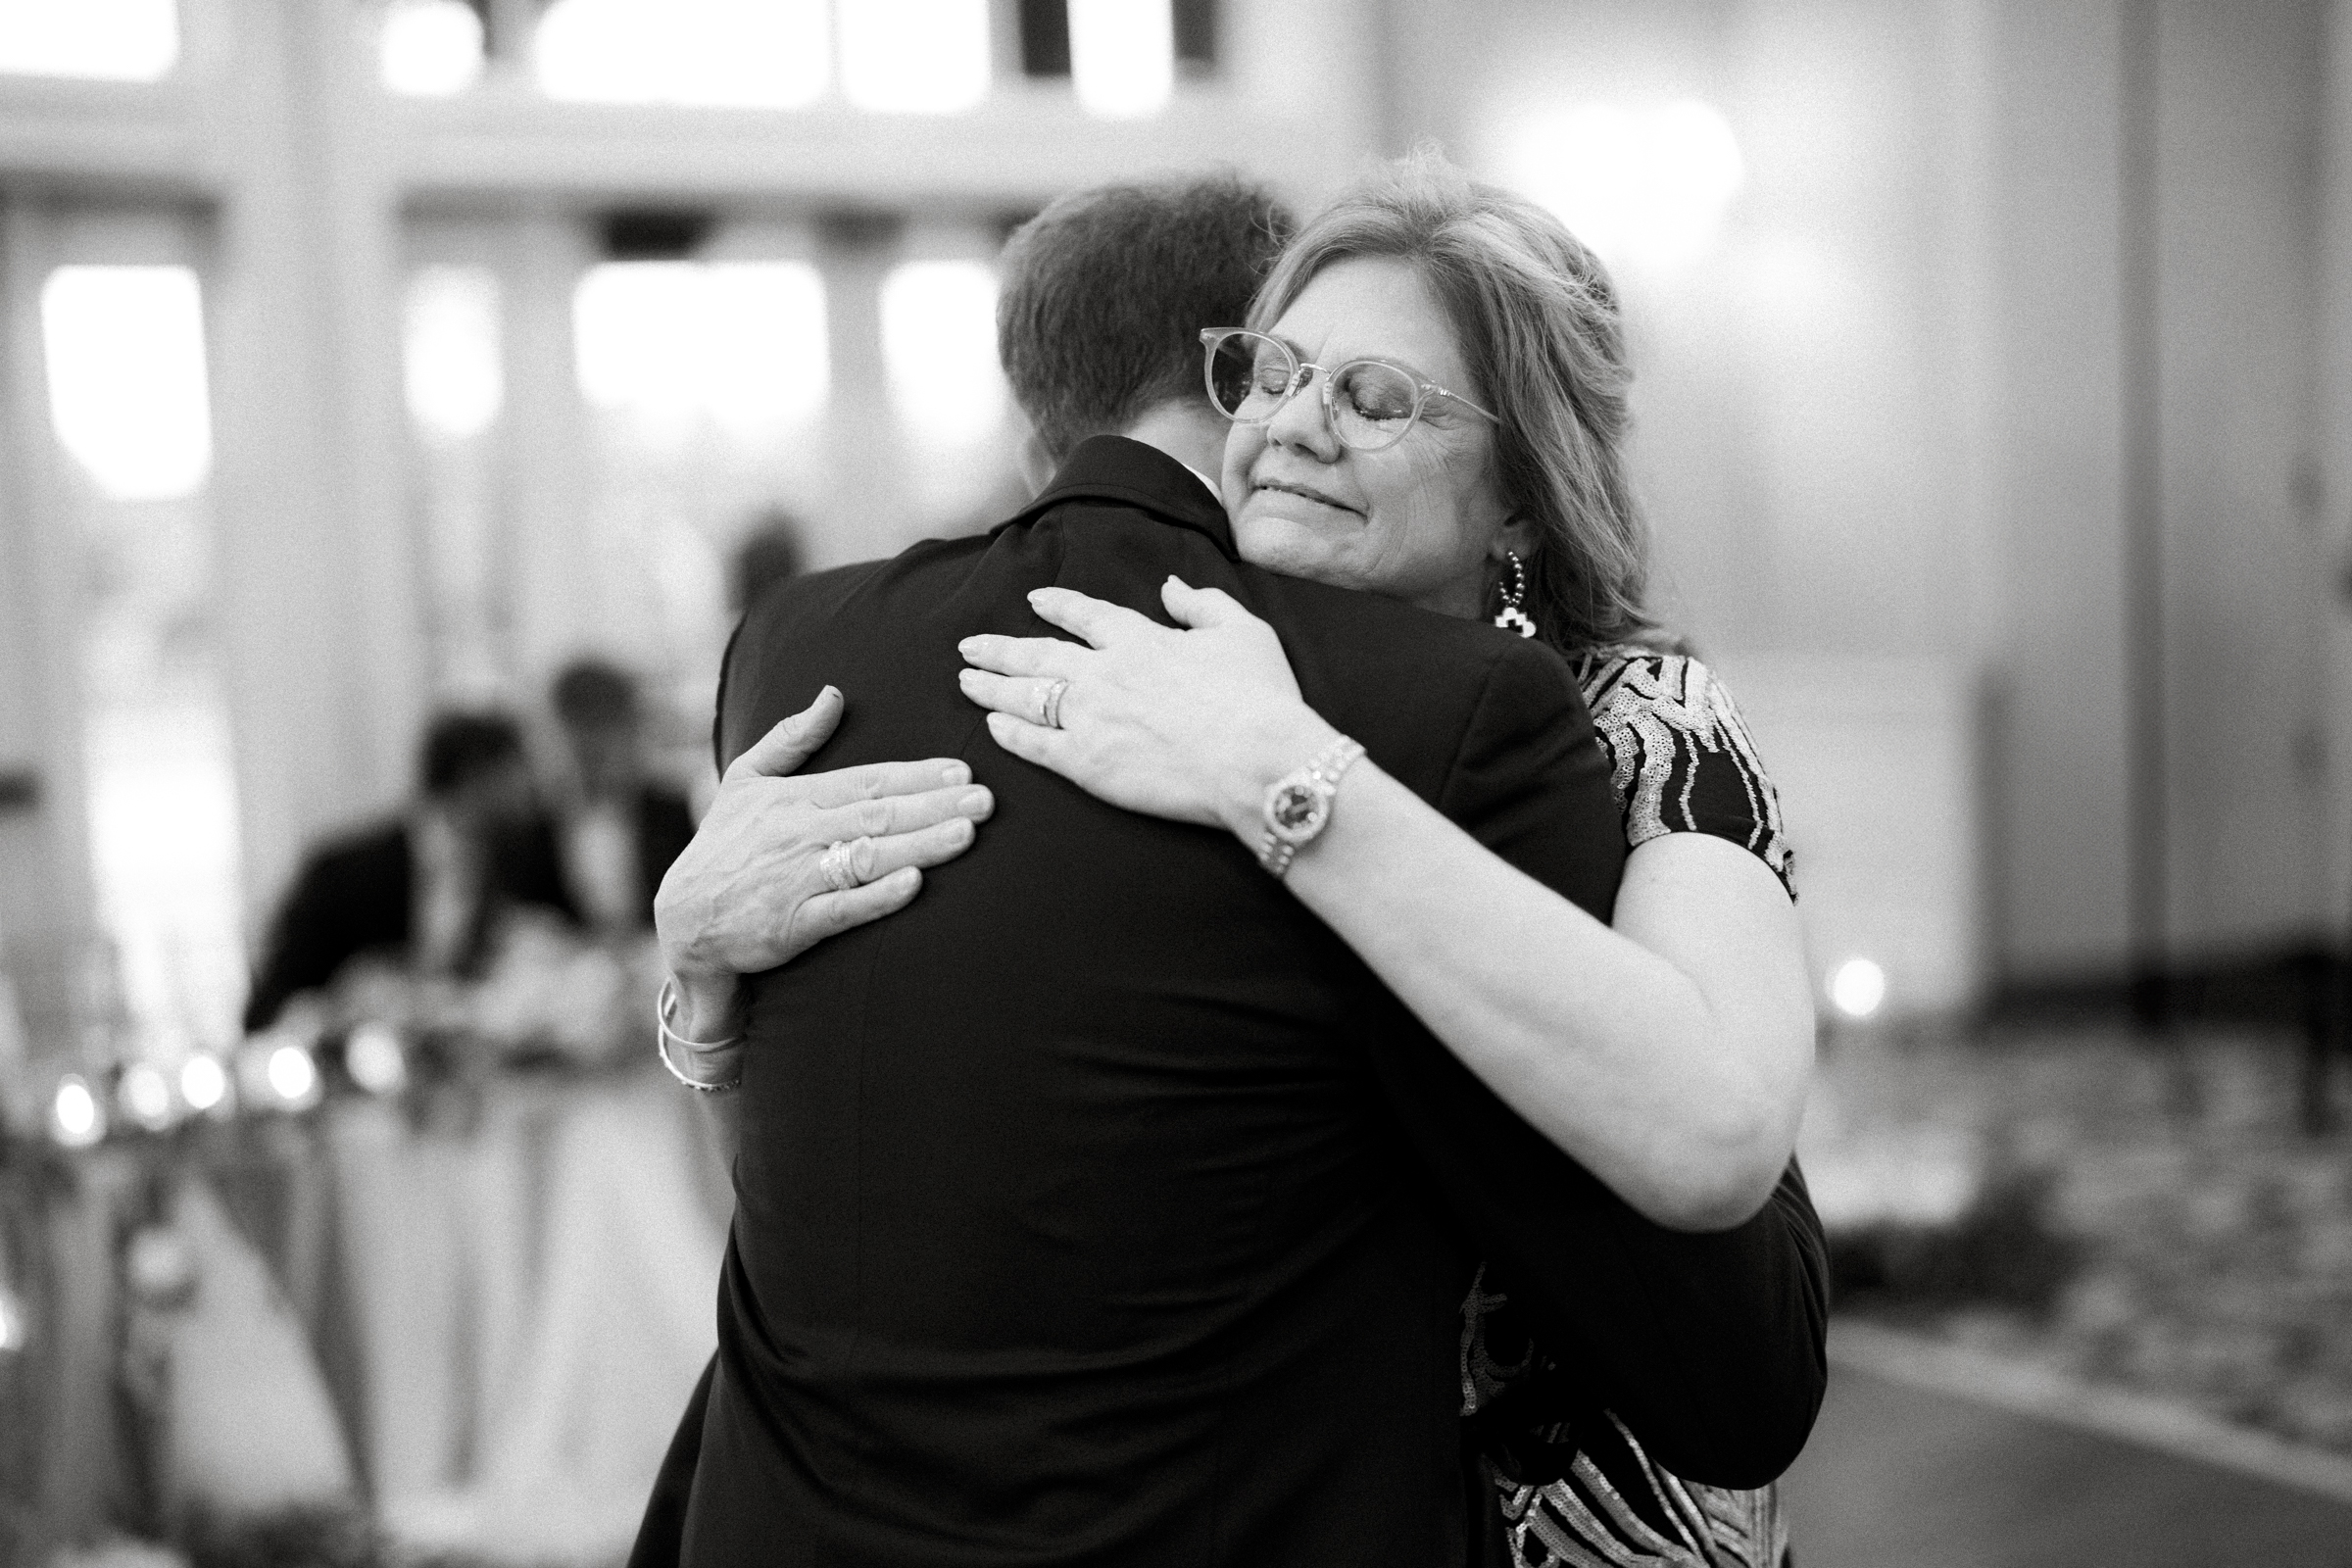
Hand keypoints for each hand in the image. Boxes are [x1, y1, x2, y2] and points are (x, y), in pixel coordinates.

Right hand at [653, 686, 993, 1037]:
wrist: (683, 917)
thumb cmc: (725, 845)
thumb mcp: (748, 779)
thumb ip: (793, 737)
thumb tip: (833, 693)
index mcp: (795, 798)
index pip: (867, 781)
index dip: (916, 776)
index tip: (962, 770)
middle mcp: (800, 833)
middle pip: (878, 815)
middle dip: (935, 805)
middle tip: (986, 800)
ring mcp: (797, 879)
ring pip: (868, 857)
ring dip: (920, 845)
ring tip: (966, 833)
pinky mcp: (794, 924)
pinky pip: (842, 909)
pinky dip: (877, 896)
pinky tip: (913, 884)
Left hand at [957, 578, 1335, 838]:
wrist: (1255, 759)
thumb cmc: (1258, 697)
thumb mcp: (1242, 631)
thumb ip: (1201, 603)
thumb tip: (1171, 586)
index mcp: (1139, 638)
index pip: (1086, 615)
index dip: (1057, 605)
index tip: (1034, 601)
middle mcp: (1103, 672)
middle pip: (1037, 655)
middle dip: (999, 648)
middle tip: (969, 645)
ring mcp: (1089, 718)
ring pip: (1025, 696)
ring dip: (991, 686)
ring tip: (966, 681)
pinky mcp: (1085, 764)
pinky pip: (1033, 744)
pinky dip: (1009, 734)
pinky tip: (992, 727)